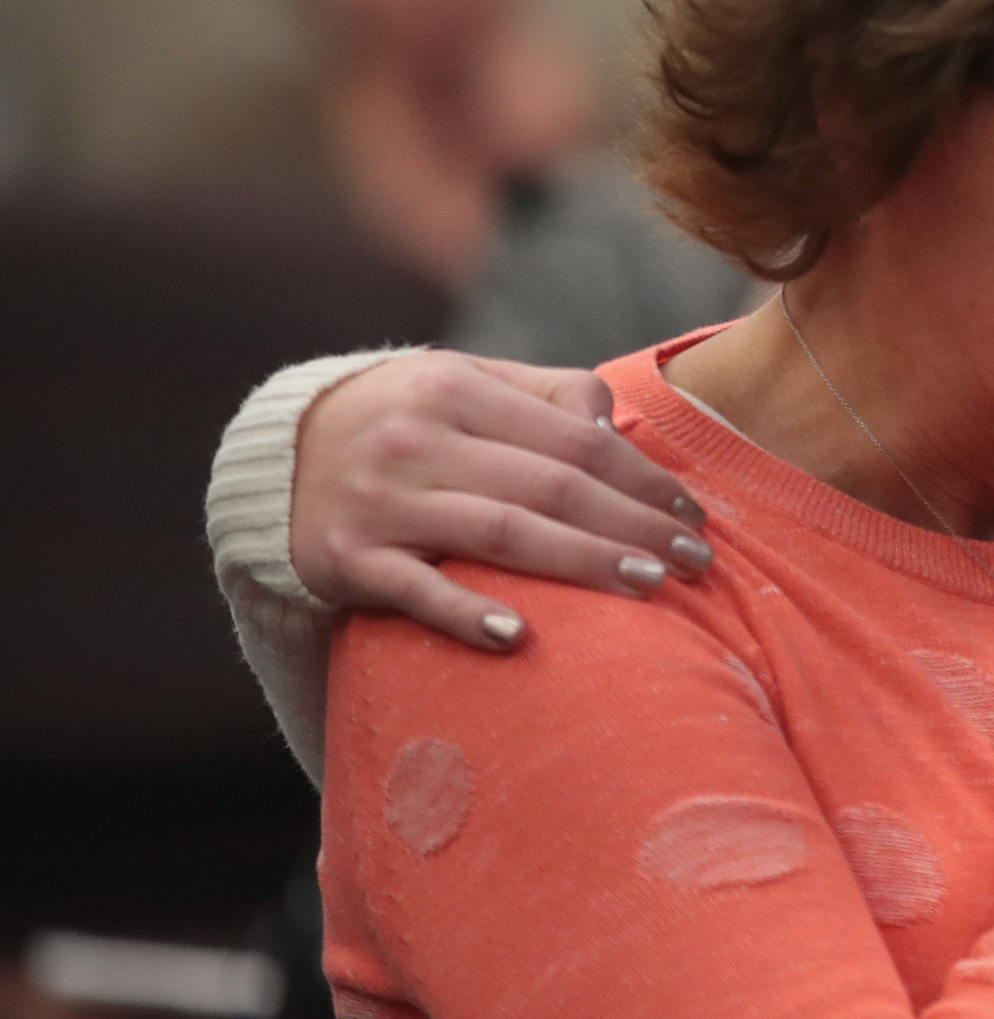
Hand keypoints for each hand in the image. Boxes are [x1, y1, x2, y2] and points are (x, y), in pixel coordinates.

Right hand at [289, 352, 711, 651]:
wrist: (274, 459)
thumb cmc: (403, 420)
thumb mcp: (464, 383)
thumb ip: (544, 395)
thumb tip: (614, 425)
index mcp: (455, 388)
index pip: (574, 439)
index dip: (643, 479)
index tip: (693, 517)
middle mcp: (416, 439)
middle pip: (551, 487)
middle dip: (633, 525)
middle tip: (695, 562)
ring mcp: (378, 501)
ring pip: (500, 533)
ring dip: (582, 561)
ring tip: (649, 586)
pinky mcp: (344, 560)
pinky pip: (413, 590)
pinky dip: (463, 611)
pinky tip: (516, 634)